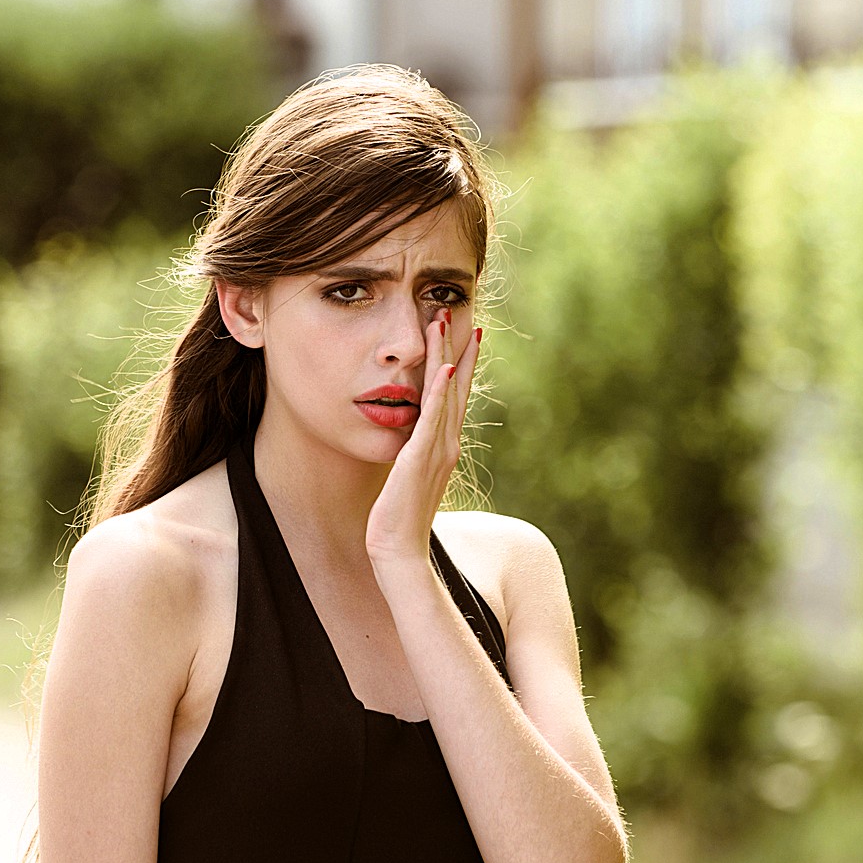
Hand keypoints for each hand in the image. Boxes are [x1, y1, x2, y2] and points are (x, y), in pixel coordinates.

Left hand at [366, 310, 482, 577]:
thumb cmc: (397, 518)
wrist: (397, 552)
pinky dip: (440, 391)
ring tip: (445, 321)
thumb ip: (413, 452)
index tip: (465, 331)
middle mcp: (447, 443)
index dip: (461, 361)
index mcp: (444, 446)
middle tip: (456, 311)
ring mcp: (437, 450)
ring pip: (446, 393)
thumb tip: (410, 436)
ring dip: (446, 354)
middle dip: (457, 347)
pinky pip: (433, 418)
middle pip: (457, 385)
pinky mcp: (420, 459)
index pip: (456, 395)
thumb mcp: (407, 475)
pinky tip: (443, 367)